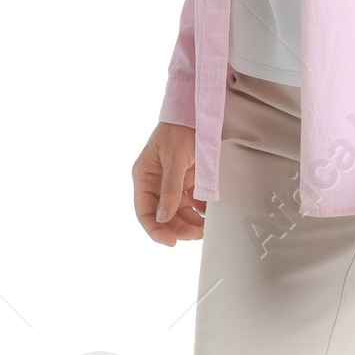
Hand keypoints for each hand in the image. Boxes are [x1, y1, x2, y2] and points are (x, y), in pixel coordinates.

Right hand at [133, 121, 204, 244]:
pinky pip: (193, 203)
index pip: (144, 212)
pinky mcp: (190, 181)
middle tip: (197, 234)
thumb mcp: (174, 159)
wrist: (199, 112)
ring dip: (191, 222)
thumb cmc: (179, 130)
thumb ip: (169, 189)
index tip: (171, 242)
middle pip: (164, 216)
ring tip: (206, 228)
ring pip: (180, 213)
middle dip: (179, 228)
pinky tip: (210, 215)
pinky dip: (201, 211)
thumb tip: (163, 218)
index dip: (155, 230)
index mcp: (144, 177)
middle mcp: (156, 183)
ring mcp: (173, 183)